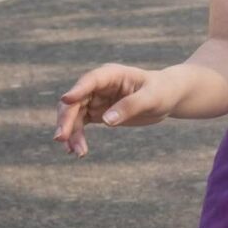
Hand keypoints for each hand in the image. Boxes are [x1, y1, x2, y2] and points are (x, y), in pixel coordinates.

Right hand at [52, 63, 179, 158]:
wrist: (167, 97)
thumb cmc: (162, 91)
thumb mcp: (151, 98)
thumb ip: (130, 106)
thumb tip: (107, 120)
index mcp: (112, 75)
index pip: (90, 80)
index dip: (77, 89)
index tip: (66, 100)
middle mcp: (99, 86)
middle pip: (75, 100)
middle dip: (66, 118)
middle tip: (61, 138)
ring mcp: (96, 99)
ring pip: (74, 115)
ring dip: (71, 133)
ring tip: (77, 153)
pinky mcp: (97, 112)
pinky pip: (80, 124)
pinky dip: (76, 137)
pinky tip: (76, 151)